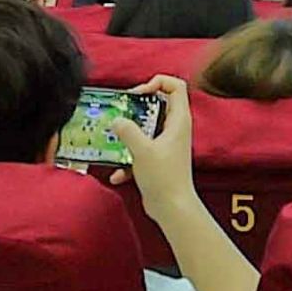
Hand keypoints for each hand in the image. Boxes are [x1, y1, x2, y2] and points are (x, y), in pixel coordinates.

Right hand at [123, 74, 200, 206]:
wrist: (172, 208)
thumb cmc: (163, 177)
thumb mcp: (142, 150)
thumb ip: (128, 132)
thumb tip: (116, 120)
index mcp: (179, 120)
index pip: (176, 86)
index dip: (157, 82)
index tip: (137, 93)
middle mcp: (175, 129)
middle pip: (158, 105)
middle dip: (137, 108)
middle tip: (120, 113)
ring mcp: (168, 144)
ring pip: (146, 130)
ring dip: (129, 136)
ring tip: (113, 140)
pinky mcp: (159, 160)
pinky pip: (141, 152)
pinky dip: (129, 161)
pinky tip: (118, 175)